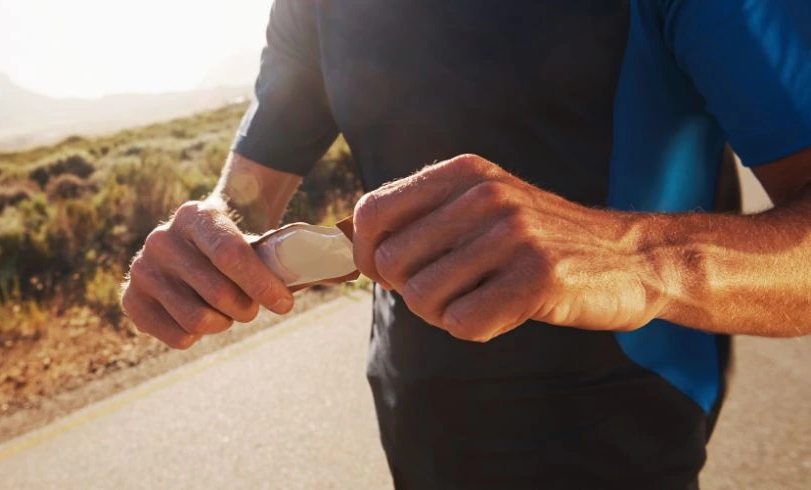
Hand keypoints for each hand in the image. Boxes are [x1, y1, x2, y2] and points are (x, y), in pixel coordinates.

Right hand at [121, 200, 294, 348]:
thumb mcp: (252, 239)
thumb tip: (339, 274)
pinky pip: (177, 336)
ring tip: (227, 314)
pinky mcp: (131, 298)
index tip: (285, 303)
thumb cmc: (232, 246)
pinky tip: (200, 318)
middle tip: (251, 308)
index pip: (231, 254)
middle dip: (246, 308)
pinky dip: (197, 336)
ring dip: (223, 323)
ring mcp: (142, 268)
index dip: (261, 284)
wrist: (191, 243)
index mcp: (195, 215)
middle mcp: (161, 238)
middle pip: (218, 293)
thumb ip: (282, 257)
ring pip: (198, 319)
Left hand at [352, 154, 669, 341]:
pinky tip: (503, 312)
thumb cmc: (541, 240)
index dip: (367, 251)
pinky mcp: (537, 277)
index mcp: (463, 173)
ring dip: (443, 313)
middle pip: (392, 262)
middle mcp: (485, 195)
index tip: (387, 271)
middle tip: (447, 292)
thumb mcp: (483, 205)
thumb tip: (355, 248)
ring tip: (480, 299)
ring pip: (423, 298)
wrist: (630, 257)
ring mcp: (512, 234)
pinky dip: (474, 329)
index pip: (373, 211)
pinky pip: (463, 323)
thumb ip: (425, 216)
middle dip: (408, 290)